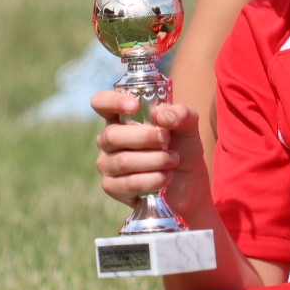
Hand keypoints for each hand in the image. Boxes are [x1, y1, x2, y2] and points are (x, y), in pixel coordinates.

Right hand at [92, 91, 210, 216]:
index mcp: (120, 117)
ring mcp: (107, 164)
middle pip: (112, 135)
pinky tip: (166, 177)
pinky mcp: (113, 188)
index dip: (112, 101)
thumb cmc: (182, 147)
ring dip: (154, 160)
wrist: (189, 182)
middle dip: (144, 137)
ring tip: (173, 160)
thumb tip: (161, 116)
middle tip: (167, 139)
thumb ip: (181, 114)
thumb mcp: (188, 126)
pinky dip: (152, 179)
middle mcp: (108, 140)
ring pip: (123, 161)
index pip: (101, 102)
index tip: (135, 106)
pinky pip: (128, 183)